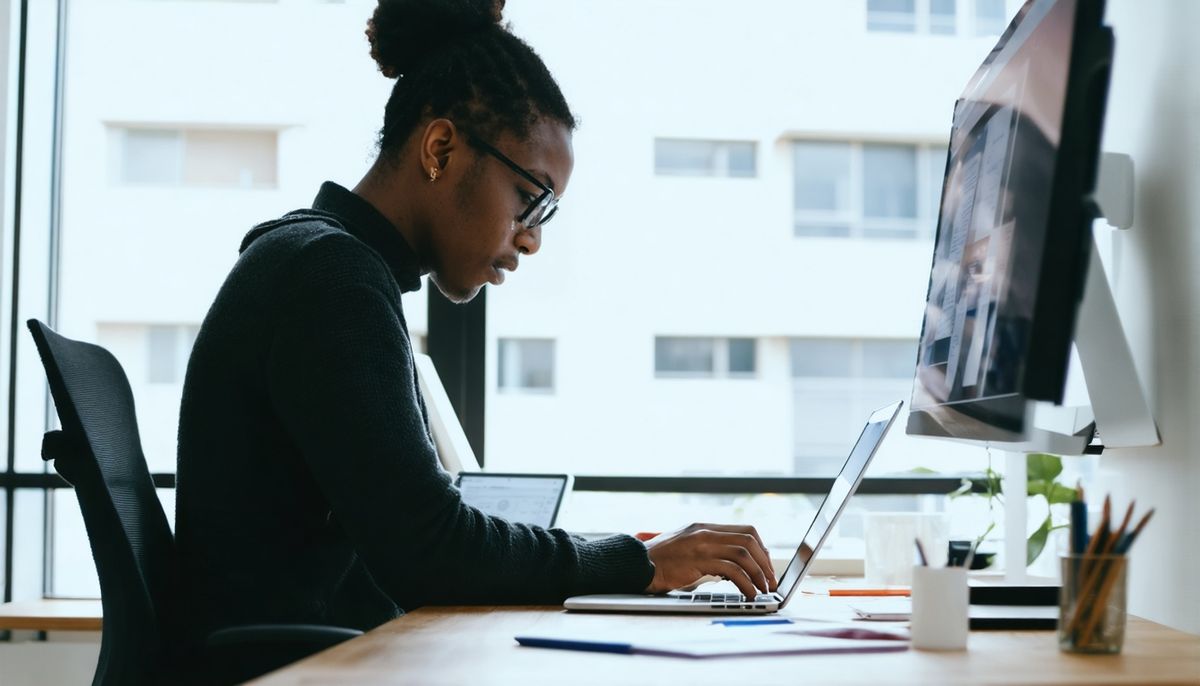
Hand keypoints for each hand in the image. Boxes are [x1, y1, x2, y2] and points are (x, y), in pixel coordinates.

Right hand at [642, 523, 777, 598]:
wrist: (635, 564)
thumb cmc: (658, 561)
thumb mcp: (685, 547)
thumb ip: (706, 550)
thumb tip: (731, 566)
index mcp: (704, 527)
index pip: (744, 530)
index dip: (761, 548)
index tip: (766, 565)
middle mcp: (705, 531)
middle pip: (749, 540)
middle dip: (766, 562)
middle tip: (770, 580)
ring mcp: (702, 544)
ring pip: (744, 554)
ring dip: (759, 574)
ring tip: (763, 589)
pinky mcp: (698, 560)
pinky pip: (732, 570)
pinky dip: (745, 583)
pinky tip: (748, 594)